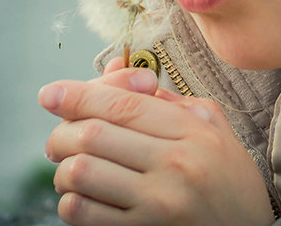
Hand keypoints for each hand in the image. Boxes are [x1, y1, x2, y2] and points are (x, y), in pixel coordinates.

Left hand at [39, 68, 274, 225]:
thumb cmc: (230, 177)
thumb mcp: (211, 126)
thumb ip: (165, 99)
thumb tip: (115, 70)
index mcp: (191, 131)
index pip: (121, 104)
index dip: (76, 94)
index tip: (50, 93)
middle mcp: (174, 165)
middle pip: (92, 134)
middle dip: (61, 132)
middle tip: (58, 139)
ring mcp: (158, 204)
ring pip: (81, 172)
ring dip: (63, 168)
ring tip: (70, 168)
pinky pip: (84, 214)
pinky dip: (70, 202)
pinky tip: (82, 197)